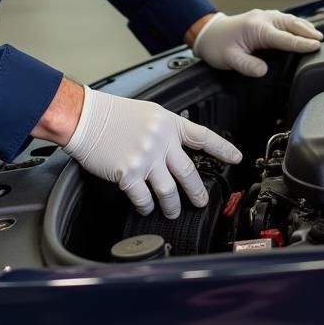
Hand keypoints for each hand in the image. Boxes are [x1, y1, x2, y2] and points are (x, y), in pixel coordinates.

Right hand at [63, 86, 241, 217]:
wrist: (86, 117)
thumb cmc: (112, 113)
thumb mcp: (148, 113)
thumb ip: (165, 130)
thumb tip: (176, 149)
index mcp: (168, 123)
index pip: (203, 136)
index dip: (222, 149)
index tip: (236, 158)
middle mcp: (161, 141)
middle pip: (188, 173)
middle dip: (197, 192)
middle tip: (201, 201)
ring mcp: (146, 158)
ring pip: (169, 191)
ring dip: (172, 206)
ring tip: (172, 211)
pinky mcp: (129, 173)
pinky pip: (144, 198)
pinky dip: (146, 206)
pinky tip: (145, 207)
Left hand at [192, 9, 322, 76]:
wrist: (207, 32)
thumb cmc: (217, 45)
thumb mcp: (229, 59)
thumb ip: (247, 65)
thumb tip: (263, 71)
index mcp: (257, 28)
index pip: (285, 38)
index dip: (302, 43)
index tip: (316, 46)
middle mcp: (262, 19)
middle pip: (291, 24)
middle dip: (307, 31)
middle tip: (322, 40)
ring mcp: (263, 16)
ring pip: (288, 19)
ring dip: (303, 26)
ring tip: (317, 34)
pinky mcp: (262, 17)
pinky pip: (283, 19)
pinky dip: (295, 23)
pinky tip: (300, 27)